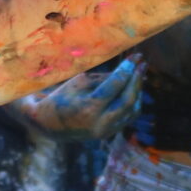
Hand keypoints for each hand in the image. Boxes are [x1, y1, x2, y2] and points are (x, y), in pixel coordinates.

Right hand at [11, 58, 141, 140]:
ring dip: (137, 91)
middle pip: (128, 100)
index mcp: (89, 107)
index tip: (136, 56)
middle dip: (137, 80)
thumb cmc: (61, 98)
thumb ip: (104, 78)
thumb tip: (128, 71)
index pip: (115, 85)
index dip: (127, 69)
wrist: (48, 124)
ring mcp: (106, 131)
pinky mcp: (109, 134)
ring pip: (132, 111)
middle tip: (142, 64)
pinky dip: (133, 102)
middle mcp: (100, 122)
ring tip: (138, 75)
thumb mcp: (79, 83)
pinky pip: (128, 117)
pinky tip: (132, 89)